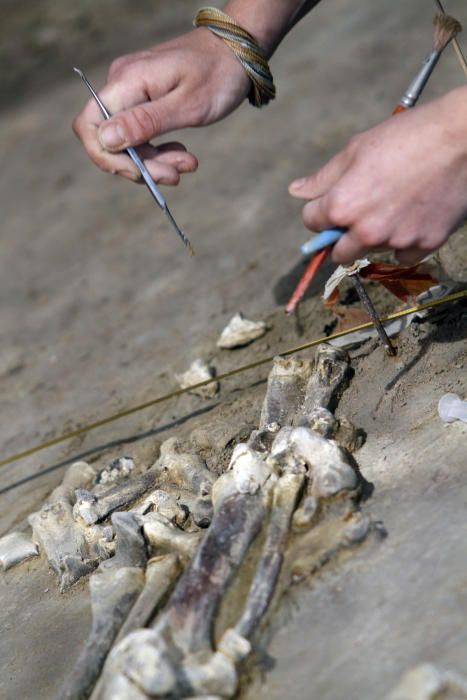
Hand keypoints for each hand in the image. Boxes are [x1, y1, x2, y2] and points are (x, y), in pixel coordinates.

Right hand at [73, 28, 249, 183]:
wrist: (237, 51)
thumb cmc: (218, 74)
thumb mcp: (187, 105)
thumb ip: (145, 122)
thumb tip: (105, 140)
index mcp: (127, 82)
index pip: (89, 126)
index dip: (106, 157)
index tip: (140, 173)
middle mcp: (122, 85)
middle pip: (110, 140)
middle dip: (141, 165)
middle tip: (176, 175)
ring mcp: (132, 92)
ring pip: (127, 142)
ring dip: (155, 162)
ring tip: (188, 163)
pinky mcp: (144, 99)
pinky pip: (140, 134)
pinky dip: (159, 151)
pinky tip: (181, 154)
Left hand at [289, 88, 466, 264]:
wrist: (460, 137)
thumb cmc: (406, 136)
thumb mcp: (356, 149)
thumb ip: (323, 178)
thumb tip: (297, 192)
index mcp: (342, 206)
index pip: (312, 223)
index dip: (320, 211)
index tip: (332, 203)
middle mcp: (366, 231)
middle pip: (338, 252)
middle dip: (342, 237)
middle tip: (359, 215)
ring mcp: (396, 240)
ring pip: (372, 252)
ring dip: (374, 238)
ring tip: (393, 205)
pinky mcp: (424, 244)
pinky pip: (404, 255)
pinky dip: (404, 243)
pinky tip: (412, 218)